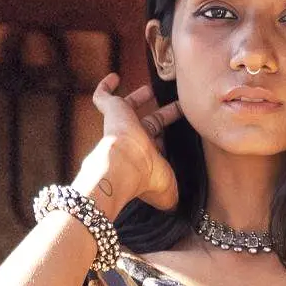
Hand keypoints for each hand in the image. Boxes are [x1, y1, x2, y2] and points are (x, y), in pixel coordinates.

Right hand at [78, 72, 179, 225]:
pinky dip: (106, 87)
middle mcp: (134, 140)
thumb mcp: (168, 191)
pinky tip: (114, 77)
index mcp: (147, 157)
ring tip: (149, 88)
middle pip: (150, 124)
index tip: (183, 135)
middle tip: (178, 106)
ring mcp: (121, 125)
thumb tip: (178, 208)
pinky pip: (103, 97)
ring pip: (129, 108)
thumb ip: (175, 197)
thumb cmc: (145, 179)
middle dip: (163, 116)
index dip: (169, 141)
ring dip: (138, 98)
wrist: (123, 166)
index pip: (160, 146)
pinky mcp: (111, 111)